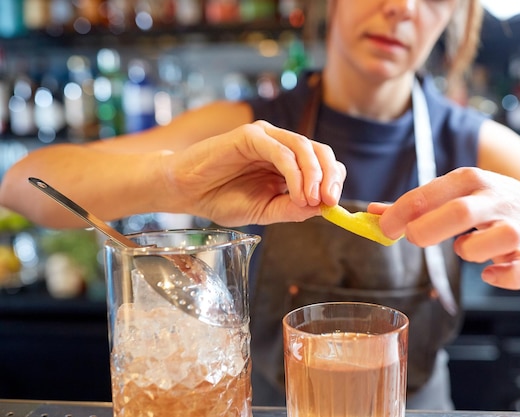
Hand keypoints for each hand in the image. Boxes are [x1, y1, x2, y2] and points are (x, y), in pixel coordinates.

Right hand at [160, 121, 345, 225]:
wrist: (185, 192)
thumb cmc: (220, 199)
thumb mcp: (264, 211)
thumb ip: (292, 209)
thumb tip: (323, 209)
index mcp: (287, 162)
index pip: (323, 164)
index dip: (333, 181)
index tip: (333, 205)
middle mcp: (280, 145)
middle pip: (320, 151)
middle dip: (329, 177)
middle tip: (328, 201)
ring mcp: (266, 137)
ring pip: (304, 147)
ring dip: (313, 175)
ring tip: (311, 199)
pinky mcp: (249, 136)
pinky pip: (281, 151)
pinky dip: (294, 172)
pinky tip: (296, 192)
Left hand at [371, 167, 519, 289]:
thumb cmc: (487, 205)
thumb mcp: (454, 194)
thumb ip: (415, 205)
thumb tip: (372, 212)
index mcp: (467, 180)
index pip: (427, 194)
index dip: (400, 214)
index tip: (383, 228)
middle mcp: (491, 199)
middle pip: (459, 213)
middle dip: (429, 229)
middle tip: (414, 239)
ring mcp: (515, 225)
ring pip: (495, 238)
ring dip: (471, 250)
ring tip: (465, 248)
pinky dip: (502, 276)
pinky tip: (489, 274)